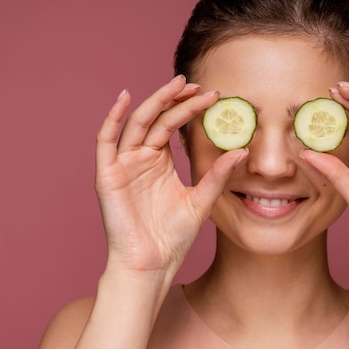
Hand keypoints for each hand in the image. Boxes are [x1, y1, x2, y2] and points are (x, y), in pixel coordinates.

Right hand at [95, 75, 247, 273]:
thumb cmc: (173, 237)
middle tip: (198, 84)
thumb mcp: (201, 200)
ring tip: (177, 85)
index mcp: (159, 161)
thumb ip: (217, 174)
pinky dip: (113, 118)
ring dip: (155, 102)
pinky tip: (126, 98)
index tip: (213, 95)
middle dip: (176, 99)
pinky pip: (106, 141)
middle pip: (156, 118)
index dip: (190, 108)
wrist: (152, 264)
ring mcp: (123, 165)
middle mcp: (140, 158)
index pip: (173, 124)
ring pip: (136, 124)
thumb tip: (242, 149)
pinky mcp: (107, 175)